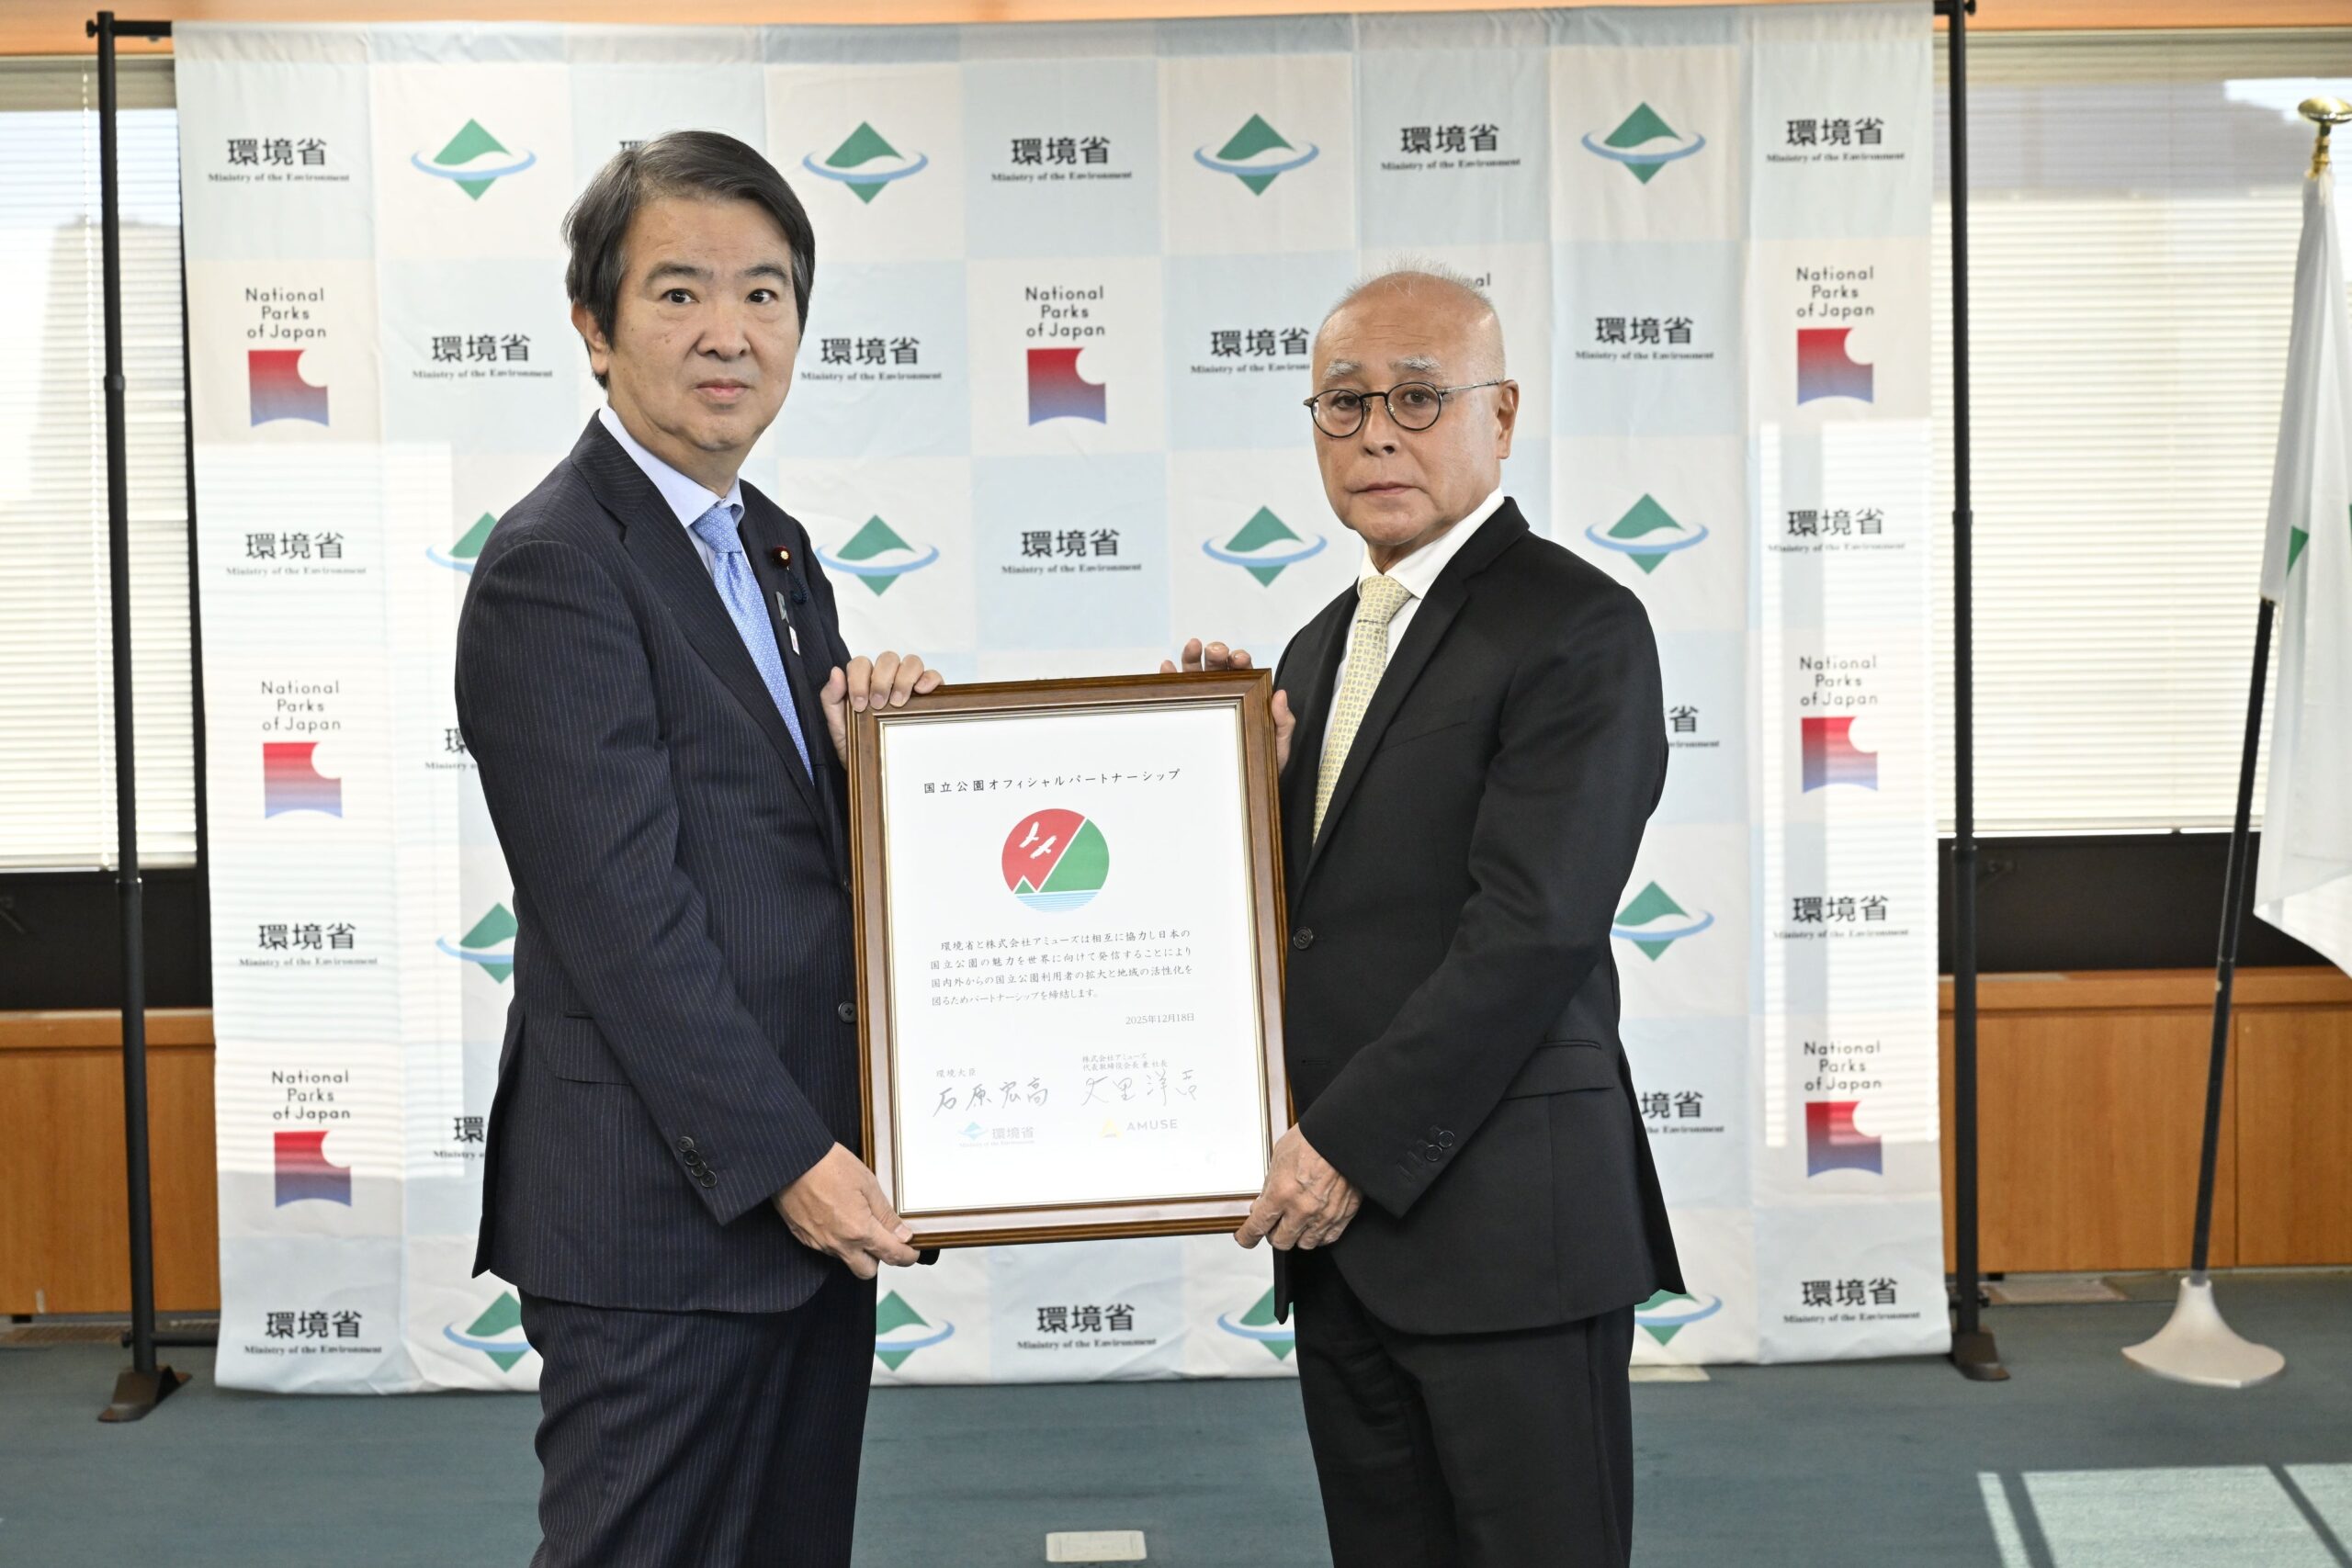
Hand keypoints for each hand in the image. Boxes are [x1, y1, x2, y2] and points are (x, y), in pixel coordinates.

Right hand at [773, 1144, 920, 1278]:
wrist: (792, 1161)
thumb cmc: (829, 1166)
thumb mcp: (867, 1184)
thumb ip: (885, 1214)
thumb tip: (902, 1234)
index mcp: (859, 1231)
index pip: (891, 1255)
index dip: (907, 1256)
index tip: (913, 1251)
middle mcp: (839, 1244)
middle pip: (867, 1271)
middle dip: (879, 1259)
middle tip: (883, 1237)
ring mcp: (819, 1243)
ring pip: (846, 1259)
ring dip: (856, 1248)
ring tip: (856, 1219)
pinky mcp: (804, 1238)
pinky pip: (827, 1248)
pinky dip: (836, 1239)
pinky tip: (836, 1217)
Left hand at [822, 651, 942, 753]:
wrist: (877, 771)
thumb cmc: (857, 744)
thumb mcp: (838, 725)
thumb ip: (831, 698)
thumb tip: (836, 671)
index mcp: (864, 681)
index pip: (861, 663)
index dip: (859, 679)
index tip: (860, 705)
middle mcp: (887, 678)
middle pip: (888, 659)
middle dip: (881, 680)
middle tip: (878, 705)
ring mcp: (909, 685)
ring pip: (912, 662)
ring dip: (903, 679)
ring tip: (898, 703)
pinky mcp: (928, 695)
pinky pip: (934, 675)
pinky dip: (929, 678)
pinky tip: (921, 692)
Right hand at [1162, 639, 1295, 771]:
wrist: (1242, 790)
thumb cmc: (1261, 767)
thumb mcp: (1278, 747)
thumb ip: (1284, 722)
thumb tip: (1281, 695)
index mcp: (1248, 696)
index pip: (1244, 672)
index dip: (1240, 660)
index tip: (1239, 658)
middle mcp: (1224, 694)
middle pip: (1218, 667)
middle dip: (1216, 654)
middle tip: (1215, 651)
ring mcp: (1204, 702)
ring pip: (1195, 675)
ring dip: (1192, 657)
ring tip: (1192, 647)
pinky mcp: (1185, 714)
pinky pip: (1176, 693)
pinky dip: (1170, 677)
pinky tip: (1167, 668)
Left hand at [1236, 1126, 1360, 1251]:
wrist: (1342, 1134)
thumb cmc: (1313, 1139)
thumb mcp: (1279, 1157)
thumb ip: (1270, 1184)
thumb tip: (1264, 1201)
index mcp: (1281, 1193)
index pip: (1257, 1227)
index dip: (1247, 1236)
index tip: (1245, 1238)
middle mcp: (1302, 1209)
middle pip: (1280, 1241)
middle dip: (1273, 1234)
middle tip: (1274, 1224)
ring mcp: (1323, 1215)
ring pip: (1304, 1244)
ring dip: (1297, 1235)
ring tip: (1297, 1222)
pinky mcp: (1342, 1214)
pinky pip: (1327, 1238)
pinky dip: (1319, 1234)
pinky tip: (1315, 1224)